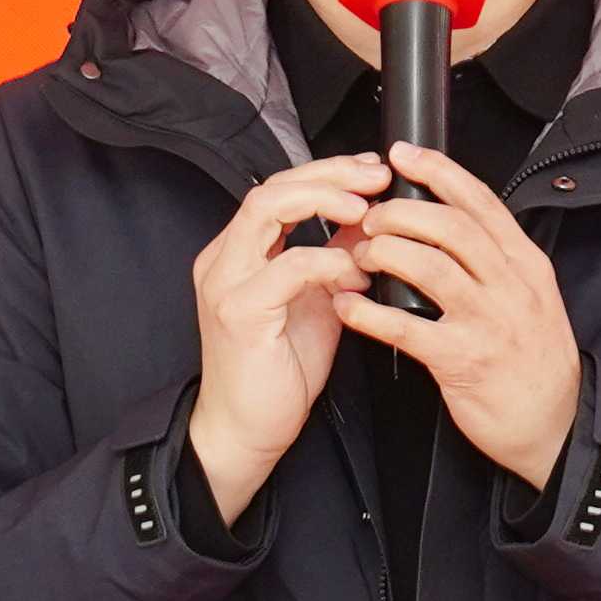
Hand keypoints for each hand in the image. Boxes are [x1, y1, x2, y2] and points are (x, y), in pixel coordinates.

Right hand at [189, 155, 383, 523]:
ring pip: (268, 209)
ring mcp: (226, 282)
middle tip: (377, 176)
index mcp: (239, 252)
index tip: (373, 170)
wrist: (247, 430)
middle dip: (330, 173)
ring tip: (367, 209)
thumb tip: (369, 222)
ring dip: (324, 201)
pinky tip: (356, 274)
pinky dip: (328, 261)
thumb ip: (335, 259)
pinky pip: (287, 266)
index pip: (279, 188)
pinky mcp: (238, 311)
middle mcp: (224, 259)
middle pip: (272, 186)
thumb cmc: (279, 371)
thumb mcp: (317, 301)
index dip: (328, 171)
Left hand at [338, 142, 583, 492]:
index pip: (480, 202)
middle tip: (369, 216)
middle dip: (401, 212)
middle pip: (451, 227)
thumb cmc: (534, 361)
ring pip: (430, 267)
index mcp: (525, 264)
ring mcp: (489, 322)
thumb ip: (496, 261)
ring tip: (359, 254)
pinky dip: (369, 313)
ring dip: (385, 252)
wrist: (556, 426)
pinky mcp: (464, 361)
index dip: (438, 171)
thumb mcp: (531, 298)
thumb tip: (448, 224)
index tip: (401, 153)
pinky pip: (406, 327)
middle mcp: (511, 286)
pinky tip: (346, 305)